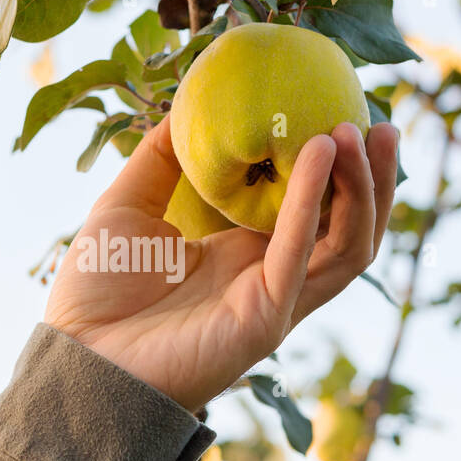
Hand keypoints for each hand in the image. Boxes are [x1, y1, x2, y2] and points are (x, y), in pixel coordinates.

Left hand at [44, 115, 398, 412]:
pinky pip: (301, 253)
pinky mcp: (263, 318)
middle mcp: (270, 277)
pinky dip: (315, 200)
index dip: (337, 167)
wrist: (77, 358)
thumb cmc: (96, 292)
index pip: (314, 209)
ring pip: (346, 245)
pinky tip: (322, 153)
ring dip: (363, 188)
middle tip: (383, 122)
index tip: (344, 111)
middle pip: (347, 228)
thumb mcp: (126, 206)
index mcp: (244, 254)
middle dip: (374, 178)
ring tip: (367, 132)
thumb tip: (185, 102)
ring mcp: (273, 300)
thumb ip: (159, 158)